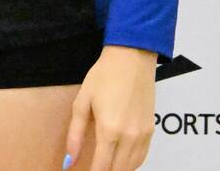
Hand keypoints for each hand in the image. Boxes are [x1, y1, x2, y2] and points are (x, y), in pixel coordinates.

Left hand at [64, 44, 156, 170]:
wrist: (131, 58)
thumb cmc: (103, 76)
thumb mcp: (83, 101)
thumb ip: (75, 134)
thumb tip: (68, 161)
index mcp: (109, 130)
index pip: (101, 168)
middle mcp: (129, 137)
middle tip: (93, 167)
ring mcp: (143, 135)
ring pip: (131, 168)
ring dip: (117, 169)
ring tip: (105, 165)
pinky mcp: (151, 130)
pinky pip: (141, 157)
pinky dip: (131, 164)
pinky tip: (120, 160)